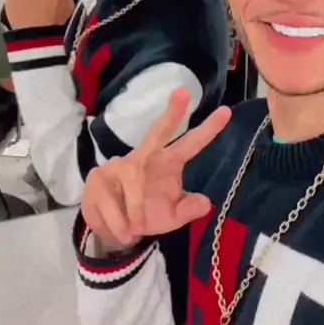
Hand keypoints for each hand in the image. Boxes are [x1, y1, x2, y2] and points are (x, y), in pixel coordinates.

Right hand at [82, 89, 230, 249]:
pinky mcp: (98, 177)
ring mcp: (120, 165)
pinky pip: (111, 200)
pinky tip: (121, 230)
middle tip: (183, 93)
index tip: (225, 112)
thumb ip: (188, 210)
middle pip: (158, 131)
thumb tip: (206, 202)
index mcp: (168, 163)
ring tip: (136, 229)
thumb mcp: (171, 218)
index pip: (190, 144)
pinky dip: (118, 220)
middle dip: (171, 113)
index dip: (207, 130)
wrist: (114, 231)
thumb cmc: (145, 216)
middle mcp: (146, 158)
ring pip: (133, 183)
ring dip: (135, 210)